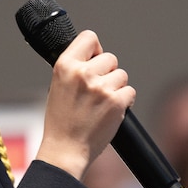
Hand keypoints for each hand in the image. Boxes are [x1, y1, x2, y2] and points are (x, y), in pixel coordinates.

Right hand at [34, 30, 135, 179]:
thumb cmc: (60, 121)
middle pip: (111, 58)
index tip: (95, 59)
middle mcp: (83, 73)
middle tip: (97, 91)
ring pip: (122, 75)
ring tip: (101, 104)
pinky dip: (124, 101)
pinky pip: (130, 91)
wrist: (65, 149)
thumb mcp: (57, 86)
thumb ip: (75, 69)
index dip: (95, 49)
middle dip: (108, 73)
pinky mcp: (116, 102)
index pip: (89, 37)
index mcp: (65, 66)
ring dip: (116, 88)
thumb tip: (94, 57)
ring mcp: (101, 87)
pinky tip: (110, 111)